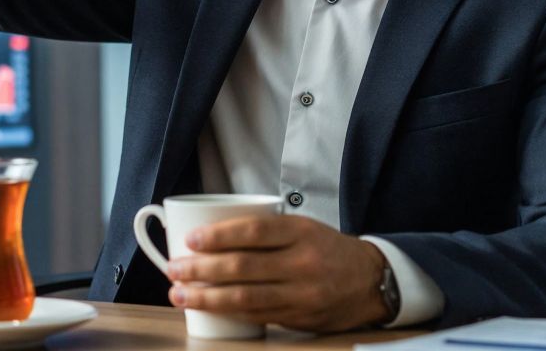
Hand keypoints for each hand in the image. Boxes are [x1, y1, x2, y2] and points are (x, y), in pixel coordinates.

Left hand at [164, 213, 389, 332]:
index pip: (254, 231)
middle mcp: (303, 263)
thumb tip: (207, 234)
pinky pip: (258, 316)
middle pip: (243, 267)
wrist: (371, 279)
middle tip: (173, 269)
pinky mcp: (301, 318)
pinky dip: (229, 313)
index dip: (219, 236)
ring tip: (179, 295)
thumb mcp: (301, 227)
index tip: (190, 239)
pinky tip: (207, 310)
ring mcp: (303, 294)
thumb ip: (264, 231)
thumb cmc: (325, 248)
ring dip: (207, 297)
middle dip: (201, 270)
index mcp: (301, 232)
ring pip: (246, 298)